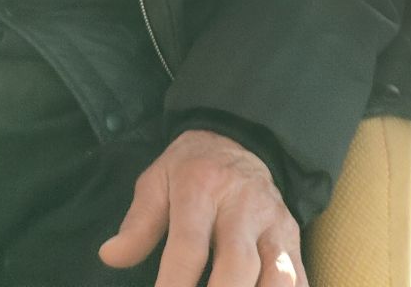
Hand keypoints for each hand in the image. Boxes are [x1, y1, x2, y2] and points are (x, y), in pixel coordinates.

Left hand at [100, 129, 305, 286]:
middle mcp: (243, 207)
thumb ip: (138, 223)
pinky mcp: (294, 238)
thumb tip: (111, 257)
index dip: (174, 283)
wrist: (241, 139)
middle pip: (238, 264)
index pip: (188, 245)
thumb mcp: (157, 181)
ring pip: (278, 273)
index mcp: (202, 188)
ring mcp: (274, 224)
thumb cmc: (191, 169)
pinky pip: (299, 276)